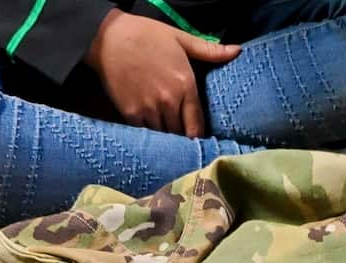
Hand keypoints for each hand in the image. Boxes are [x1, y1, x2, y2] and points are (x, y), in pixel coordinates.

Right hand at [86, 10, 240, 136]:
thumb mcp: (181, 39)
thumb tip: (237, 51)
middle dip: (183, 138)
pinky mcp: (130, 113)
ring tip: (169, 142)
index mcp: (185, 85)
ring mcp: (149, 109)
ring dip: (166, 138)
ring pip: (164, 136)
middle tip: (184, 144)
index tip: (200, 143)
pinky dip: (148, 134)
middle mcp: (169, 101)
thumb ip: (210, 51)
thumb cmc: (146, 35)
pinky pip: (144, 133)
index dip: (199, 137)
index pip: (197, 124)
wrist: (108, 37)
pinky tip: (151, 133)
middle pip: (181, 134)